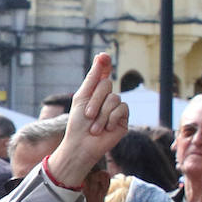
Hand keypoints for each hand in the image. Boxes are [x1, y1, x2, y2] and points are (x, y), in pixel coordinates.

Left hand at [44, 53, 128, 186]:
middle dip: (95, 100)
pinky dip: (111, 118)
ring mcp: (116, 108)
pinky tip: (106, 128)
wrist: (82, 145)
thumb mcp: (82, 97)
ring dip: (101, 114)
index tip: (103, 56)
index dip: (104, 64)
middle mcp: (107, 97)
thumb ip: (93, 77)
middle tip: (88, 115)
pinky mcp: (123, 119)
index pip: (103, 73)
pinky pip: (122, 108)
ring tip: (95, 128)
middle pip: (107, 84)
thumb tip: (101, 55)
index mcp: (95, 91)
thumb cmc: (78, 123)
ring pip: (114, 98)